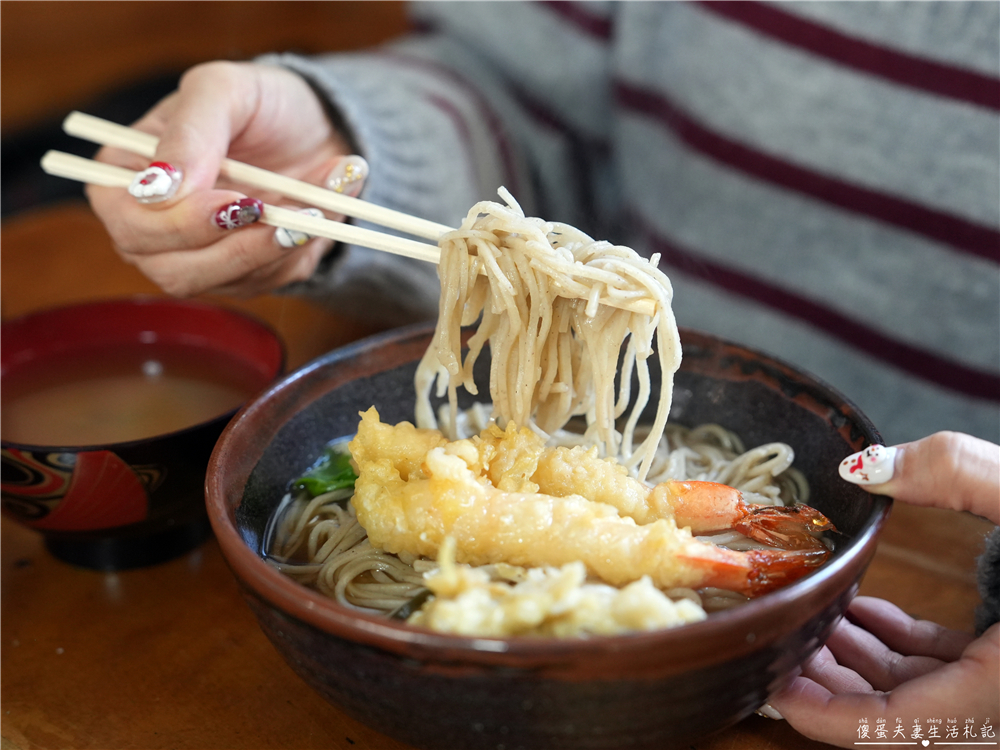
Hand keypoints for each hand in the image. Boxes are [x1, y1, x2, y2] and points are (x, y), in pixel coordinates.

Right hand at [87, 60, 365, 296]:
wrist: (316, 127)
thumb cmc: (257, 103)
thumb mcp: (223, 90)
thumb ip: (189, 132)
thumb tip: (160, 189)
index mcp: (127, 180)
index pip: (132, 225)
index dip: (182, 223)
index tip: (238, 199)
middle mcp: (154, 231)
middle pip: (175, 270)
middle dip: (239, 246)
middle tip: (290, 213)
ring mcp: (202, 258)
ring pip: (230, 281)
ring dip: (283, 244)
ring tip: (323, 201)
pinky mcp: (250, 274)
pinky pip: (274, 277)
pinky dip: (308, 243)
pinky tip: (329, 205)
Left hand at [768, 432, 999, 747]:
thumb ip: (958, 473)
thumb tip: (864, 465)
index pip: (899, 729)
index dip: (826, 717)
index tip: (774, 686)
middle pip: (899, 715)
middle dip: (830, 682)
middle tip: (778, 638)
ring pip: (920, 695)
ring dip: (858, 660)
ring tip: (809, 613)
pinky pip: (948, 673)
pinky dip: (899, 647)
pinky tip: (863, 610)